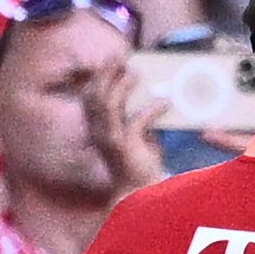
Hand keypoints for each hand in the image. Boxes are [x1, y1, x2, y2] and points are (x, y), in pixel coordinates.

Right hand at [85, 62, 164, 196]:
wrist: (138, 195)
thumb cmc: (138, 167)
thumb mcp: (138, 139)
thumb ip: (138, 122)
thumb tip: (153, 100)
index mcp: (97, 129)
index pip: (88, 97)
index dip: (97, 77)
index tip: (110, 61)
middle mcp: (98, 132)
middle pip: (93, 95)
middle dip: (105, 74)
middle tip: (120, 58)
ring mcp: (109, 139)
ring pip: (108, 104)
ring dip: (121, 85)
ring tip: (136, 73)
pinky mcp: (126, 147)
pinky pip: (137, 121)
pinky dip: (152, 109)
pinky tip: (165, 103)